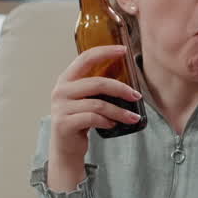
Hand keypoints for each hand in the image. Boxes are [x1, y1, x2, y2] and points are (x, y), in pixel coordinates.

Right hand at [48, 45, 143, 190]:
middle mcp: (61, 90)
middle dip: (121, 89)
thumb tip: (127, 79)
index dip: (105, 52)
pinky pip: (92, 119)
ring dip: (120, 111)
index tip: (124, 50)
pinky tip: (113, 124)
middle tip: (137, 96)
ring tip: (132, 117)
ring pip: (98, 104)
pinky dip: (107, 121)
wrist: (65, 147)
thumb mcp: (85, 99)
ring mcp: (61, 107)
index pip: (85, 58)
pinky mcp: (64, 123)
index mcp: (66, 79)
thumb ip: (97, 87)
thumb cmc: (80, 120)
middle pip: (97, 83)